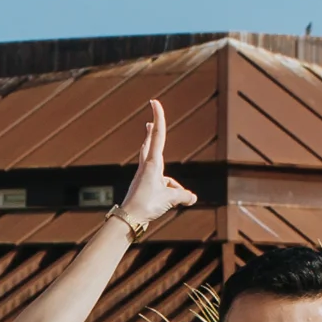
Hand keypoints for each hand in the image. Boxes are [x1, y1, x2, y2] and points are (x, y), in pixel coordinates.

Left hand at [114, 99, 196, 238]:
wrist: (129, 219)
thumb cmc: (146, 205)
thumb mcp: (169, 200)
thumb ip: (183, 196)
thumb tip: (193, 197)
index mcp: (152, 163)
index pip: (157, 135)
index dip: (158, 117)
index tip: (154, 102)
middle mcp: (147, 166)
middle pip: (150, 143)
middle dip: (152, 132)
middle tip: (149, 120)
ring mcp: (144, 176)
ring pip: (157, 165)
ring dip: (165, 168)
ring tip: (164, 194)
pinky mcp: (144, 186)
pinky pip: (162, 184)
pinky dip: (168, 190)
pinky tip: (168, 202)